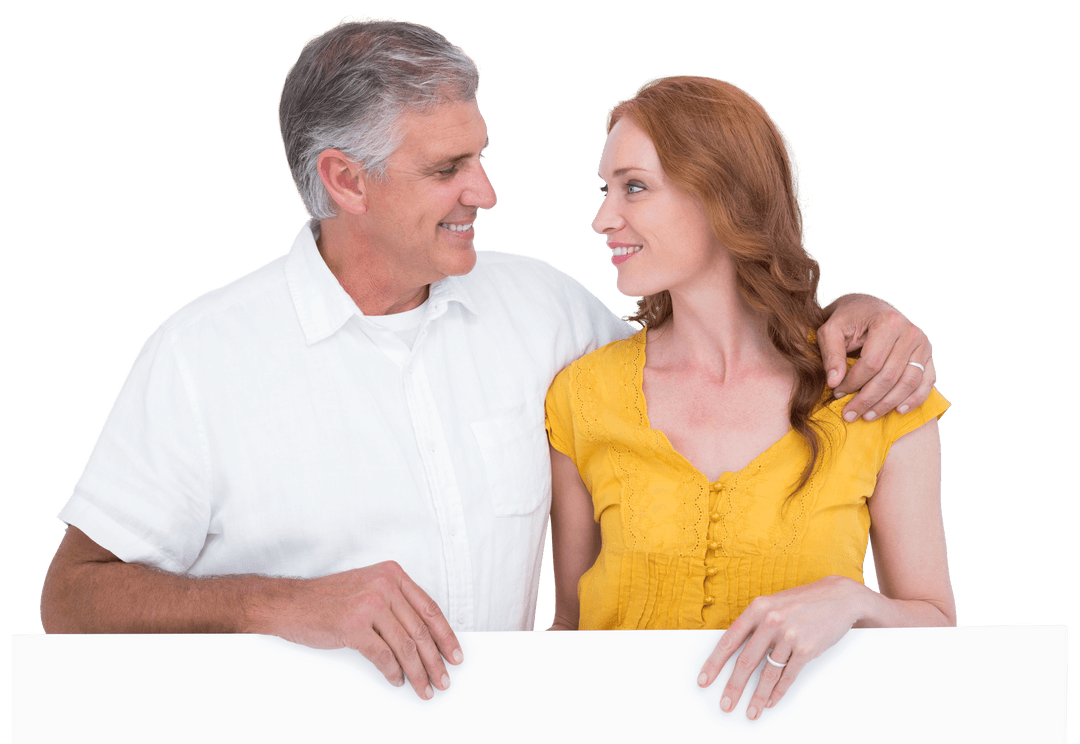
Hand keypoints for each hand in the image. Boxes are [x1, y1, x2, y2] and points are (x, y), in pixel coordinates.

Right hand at [269, 561, 461, 699]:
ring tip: (424, 687)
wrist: (291, 603)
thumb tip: (424, 635)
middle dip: (435, 660)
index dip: (446, 635)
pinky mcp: (354, 626)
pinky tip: (397, 680)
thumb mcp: (369, 588)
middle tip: (443, 679)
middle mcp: (385, 586)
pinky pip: (383, 656)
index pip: (430, 608)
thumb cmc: (329, 599)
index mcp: (393, 574)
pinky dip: (393, 672)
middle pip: (421, 631)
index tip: (455, 654)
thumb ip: (396, 603)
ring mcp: (369, 605)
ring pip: (406, 646)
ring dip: (418, 672)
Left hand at [697, 576, 865, 718]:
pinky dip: (778, 692)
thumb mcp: (773, 604)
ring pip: (767, 673)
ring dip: (757, 696)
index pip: (729, 640)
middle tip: (726, 704)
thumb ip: (755, 623)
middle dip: (733, 687)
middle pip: (746, 661)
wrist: (840, 597)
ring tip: (750, 711)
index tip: (704, 680)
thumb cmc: (803, 601)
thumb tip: (735, 649)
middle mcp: (771, 621)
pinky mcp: (807, 649)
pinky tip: (771, 702)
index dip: (714, 663)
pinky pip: (788, 676)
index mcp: (758, 608)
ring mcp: (789, 635)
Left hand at [817, 293, 935, 421]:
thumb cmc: (847, 319)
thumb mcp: (831, 330)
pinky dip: (915, 399)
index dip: (853, 383)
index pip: (871, 363)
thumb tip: (834, 383)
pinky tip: (898, 410)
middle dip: (867, 399)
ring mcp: (923, 344)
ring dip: (888, 404)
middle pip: (890, 376)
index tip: (837, 394)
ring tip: (868, 416)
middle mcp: (910, 332)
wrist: (868, 308)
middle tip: (849, 414)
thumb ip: (831, 355)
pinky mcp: (929, 355)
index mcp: (887, 322)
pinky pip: (926, 382)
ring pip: (909, 382)